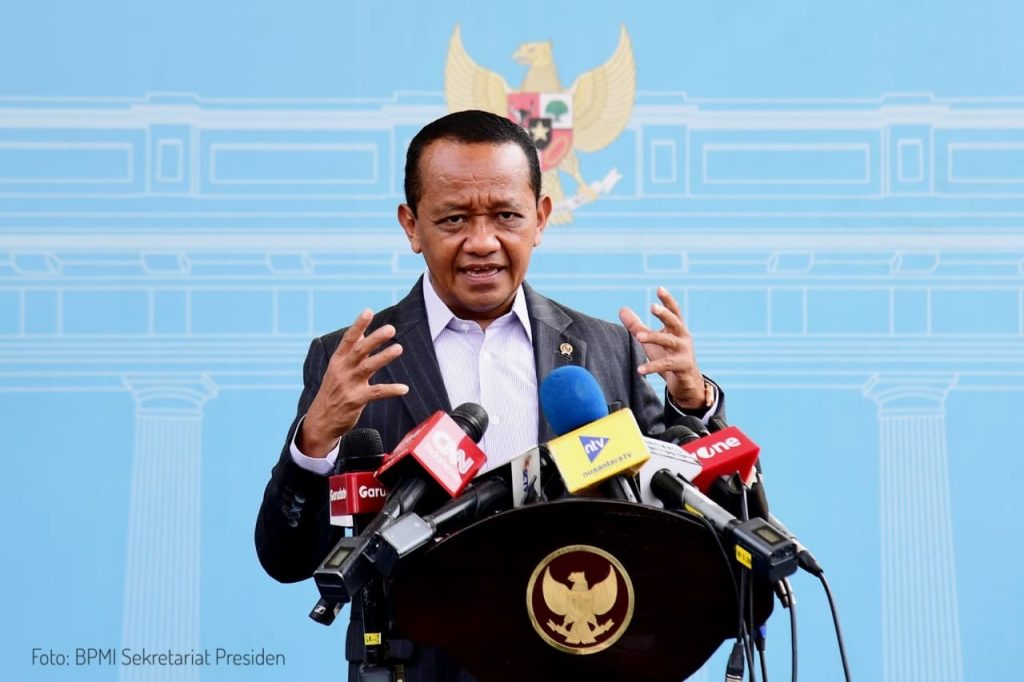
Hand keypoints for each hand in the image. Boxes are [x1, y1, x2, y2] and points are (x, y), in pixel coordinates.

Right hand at [299, 309, 408, 456]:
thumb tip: (359, 333)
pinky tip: (404, 388)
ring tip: (398, 348)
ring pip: (368, 367)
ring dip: (384, 357)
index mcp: (338, 360)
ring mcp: (348, 385)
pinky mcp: (355, 400)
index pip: (348, 339)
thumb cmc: (333, 391)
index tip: (368, 311)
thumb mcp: (337, 369)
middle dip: (374, 338)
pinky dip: (391, 390)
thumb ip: (350, 352)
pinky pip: (376, 393)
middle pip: (359, 350)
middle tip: (391, 329)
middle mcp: (342, 370)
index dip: (358, 325)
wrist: (321, 421)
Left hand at [618, 287, 705, 409]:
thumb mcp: (652, 340)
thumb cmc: (668, 357)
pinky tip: (640, 370)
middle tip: (652, 307)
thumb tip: (622, 309)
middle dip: (664, 314)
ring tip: (639, 336)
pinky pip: (667, 365)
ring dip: (654, 337)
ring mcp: (685, 352)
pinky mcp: (683, 367)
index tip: (659, 288)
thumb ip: (637, 326)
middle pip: (675, 322)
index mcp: (677, 329)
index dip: (667, 300)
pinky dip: (652, 366)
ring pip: (669, 342)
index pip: (674, 311)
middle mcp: (683, 337)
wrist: (686, 383)